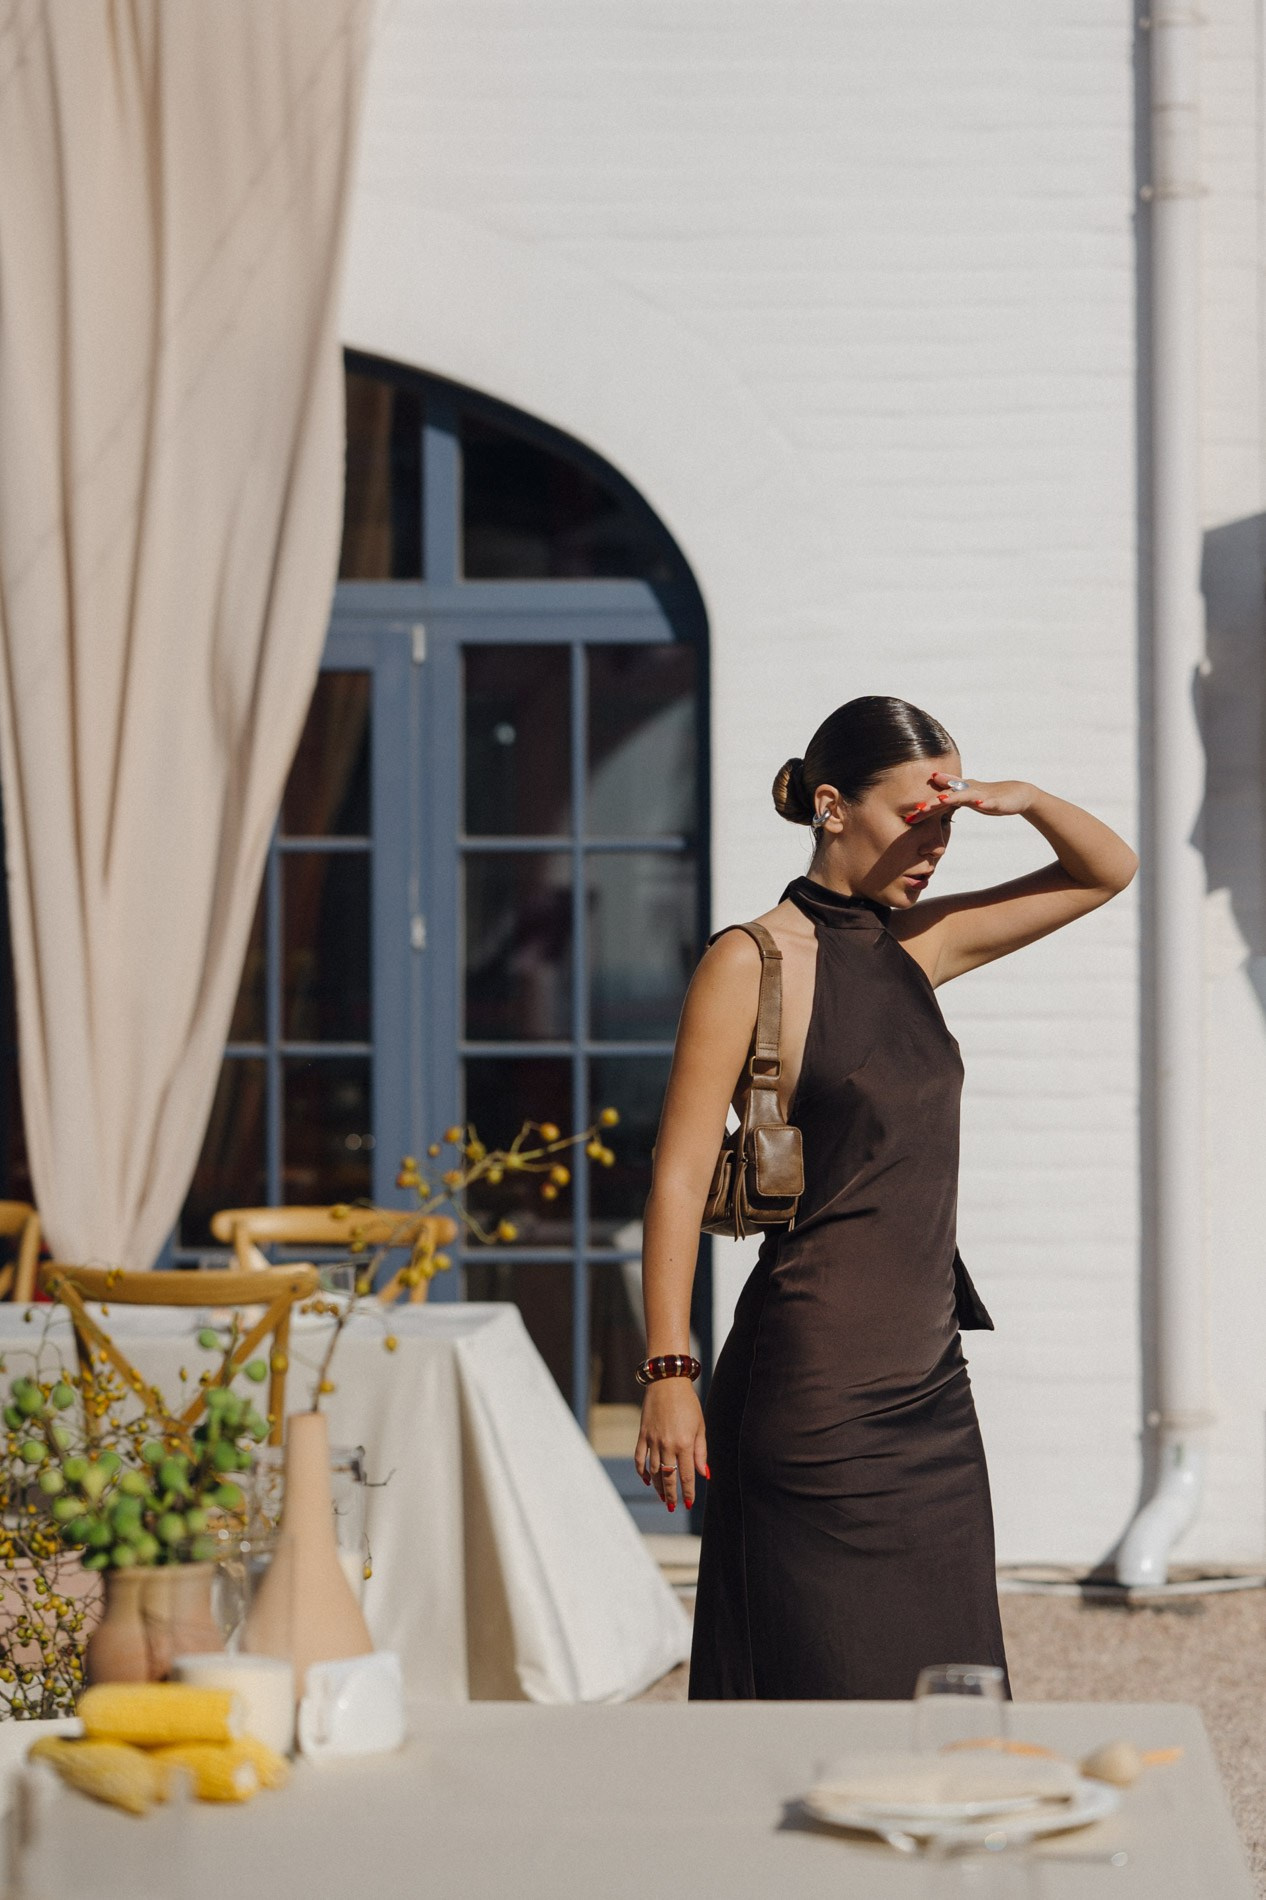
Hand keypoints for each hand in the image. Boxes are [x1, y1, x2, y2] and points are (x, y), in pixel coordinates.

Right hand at [635, 1378, 707, 1513]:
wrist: (667, 1383)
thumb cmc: (688, 1404)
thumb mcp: (700, 1426)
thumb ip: (701, 1452)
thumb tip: (704, 1474)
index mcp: (685, 1444)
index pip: (687, 1475)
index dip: (688, 1491)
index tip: (688, 1503)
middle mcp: (667, 1445)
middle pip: (669, 1477)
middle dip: (671, 1495)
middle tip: (673, 1506)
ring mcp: (653, 1440)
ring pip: (654, 1471)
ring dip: (658, 1486)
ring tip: (662, 1497)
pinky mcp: (642, 1435)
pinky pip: (639, 1458)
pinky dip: (642, 1471)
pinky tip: (647, 1479)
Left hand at [906, 772, 1035, 819]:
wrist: (1018, 794)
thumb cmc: (990, 795)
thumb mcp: (968, 793)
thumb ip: (951, 788)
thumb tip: (934, 777)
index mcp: (961, 793)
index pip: (939, 801)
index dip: (925, 808)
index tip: (909, 817)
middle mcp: (969, 791)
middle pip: (948, 797)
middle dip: (933, 803)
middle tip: (918, 810)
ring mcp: (983, 795)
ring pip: (966, 796)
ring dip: (954, 797)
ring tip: (941, 800)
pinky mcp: (997, 801)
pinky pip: (990, 802)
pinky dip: (984, 802)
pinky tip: (979, 804)